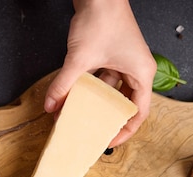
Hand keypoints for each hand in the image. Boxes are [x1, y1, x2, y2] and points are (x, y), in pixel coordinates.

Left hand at [44, 0, 155, 146]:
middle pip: (126, 103)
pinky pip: (105, 77)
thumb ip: (63, 85)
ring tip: (81, 114)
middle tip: (94, 131)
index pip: (139, 113)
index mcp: (142, 74)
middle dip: (108, 118)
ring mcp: (126, 60)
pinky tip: (75, 94)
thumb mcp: (80, 59)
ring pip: (113, 90)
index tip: (108, 142)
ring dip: (97, 102)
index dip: (125, 131)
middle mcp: (137, 69)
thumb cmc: (102, 19)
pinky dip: (91, 86)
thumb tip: (51, 105)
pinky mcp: (113, 53)